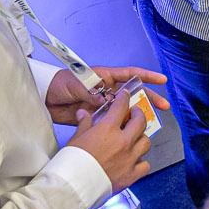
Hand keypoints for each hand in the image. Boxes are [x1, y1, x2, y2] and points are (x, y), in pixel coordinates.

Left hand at [46, 65, 169, 123]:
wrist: (45, 99)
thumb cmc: (61, 84)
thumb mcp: (78, 84)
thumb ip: (92, 91)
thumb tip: (105, 100)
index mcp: (106, 77)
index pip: (131, 74)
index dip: (147, 76)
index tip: (162, 81)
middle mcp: (108, 90)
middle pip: (133, 93)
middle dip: (149, 99)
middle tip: (163, 107)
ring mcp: (103, 104)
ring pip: (125, 110)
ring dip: (136, 116)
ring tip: (150, 124)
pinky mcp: (97, 117)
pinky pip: (113, 122)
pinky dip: (121, 127)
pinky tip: (131, 134)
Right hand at [66, 95, 152, 192]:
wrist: (75, 186)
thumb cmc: (72, 161)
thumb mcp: (75, 138)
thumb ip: (84, 124)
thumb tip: (82, 113)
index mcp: (108, 129)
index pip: (121, 107)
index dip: (124, 98)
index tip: (126, 95)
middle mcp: (123, 141)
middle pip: (140, 122)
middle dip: (138, 114)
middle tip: (135, 113)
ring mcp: (130, 158)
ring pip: (146, 142)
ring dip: (141, 137)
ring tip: (136, 137)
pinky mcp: (132, 175)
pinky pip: (145, 165)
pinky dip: (142, 162)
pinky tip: (136, 161)